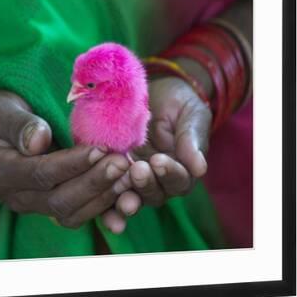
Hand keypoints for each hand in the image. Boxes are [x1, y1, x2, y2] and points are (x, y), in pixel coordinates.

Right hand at [0, 90, 129, 227]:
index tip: (100, 149)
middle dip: (94, 182)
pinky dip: (100, 205)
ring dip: (101, 197)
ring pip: (69, 213)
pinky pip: (74, 213)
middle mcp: (13, 195)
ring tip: (128, 175)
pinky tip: (121, 187)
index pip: (40, 173)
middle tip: (122, 163)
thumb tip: (39, 141)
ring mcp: (29, 203)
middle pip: (58, 199)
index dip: (72, 164)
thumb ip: (17, 124)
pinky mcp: (44, 203)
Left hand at [101, 76, 211, 233]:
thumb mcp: (190, 116)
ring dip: (123, 199)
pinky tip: (96, 206)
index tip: (159, 160)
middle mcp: (157, 181)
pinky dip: (102, 202)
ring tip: (116, 189)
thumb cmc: (178, 103)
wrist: (154, 91)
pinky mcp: (110, 172)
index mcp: (180, 170)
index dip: (169, 173)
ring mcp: (132, 178)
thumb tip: (200, 169)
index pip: (178, 181)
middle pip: (154, 194)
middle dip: (145, 185)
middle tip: (138, 170)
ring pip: (130, 197)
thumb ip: (192, 141)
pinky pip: (106, 192)